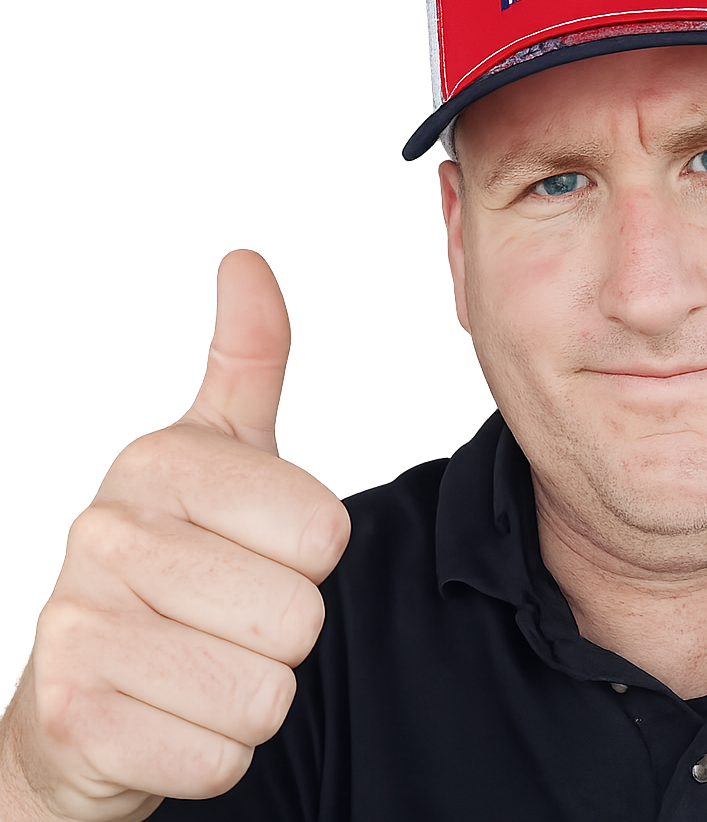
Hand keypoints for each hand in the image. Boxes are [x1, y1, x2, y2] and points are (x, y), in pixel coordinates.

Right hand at [0, 249, 350, 820]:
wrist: (78, 690)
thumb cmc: (174, 560)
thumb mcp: (219, 448)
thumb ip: (248, 355)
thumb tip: (247, 260)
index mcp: (159, 463)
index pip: (322, 530)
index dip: (307, 557)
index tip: (255, 552)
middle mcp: (105, 532)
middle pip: (298, 615)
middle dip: (279, 630)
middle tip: (222, 617)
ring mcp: (79, 626)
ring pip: (266, 690)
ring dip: (250, 691)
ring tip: (196, 661)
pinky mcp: (75, 718)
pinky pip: (223, 753)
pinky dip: (214, 748)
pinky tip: (170, 713)